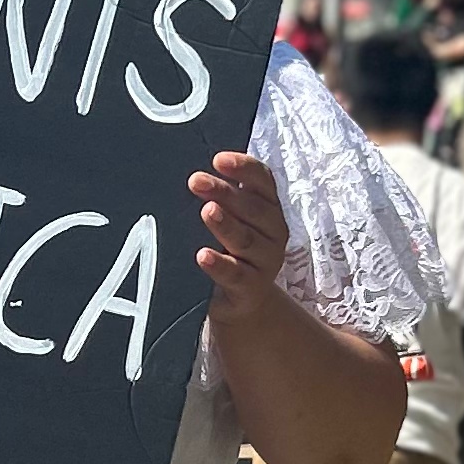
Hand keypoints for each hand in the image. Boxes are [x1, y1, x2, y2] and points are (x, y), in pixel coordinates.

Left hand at [189, 150, 287, 320]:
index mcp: (268, 207)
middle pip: (252, 208)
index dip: (243, 168)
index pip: (262, 181)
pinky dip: (220, 265)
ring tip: (207, 211)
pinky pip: (237, 274)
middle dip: (225, 193)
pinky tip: (203, 255)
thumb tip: (190, 174)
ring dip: (226, 224)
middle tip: (197, 181)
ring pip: (246, 240)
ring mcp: (265, 262)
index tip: (218, 159)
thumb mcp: (229, 220)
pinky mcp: (251, 289)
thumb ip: (217, 197)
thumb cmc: (230, 250)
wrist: (242, 303)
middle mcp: (273, 232)